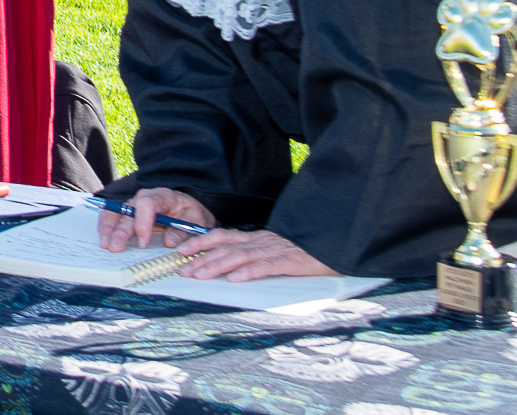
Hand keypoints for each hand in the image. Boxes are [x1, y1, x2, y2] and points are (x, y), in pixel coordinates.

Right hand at [97, 186, 216, 251]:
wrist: (186, 209)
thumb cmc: (190, 213)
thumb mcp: (196, 220)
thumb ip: (183, 231)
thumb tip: (169, 242)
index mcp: (162, 196)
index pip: (147, 204)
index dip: (142, 223)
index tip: (143, 243)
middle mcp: (143, 198)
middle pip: (128, 211)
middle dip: (120, 231)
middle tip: (116, 248)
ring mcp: (133, 204)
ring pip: (116, 212)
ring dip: (108, 228)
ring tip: (105, 244)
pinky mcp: (128, 213)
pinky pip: (112, 216)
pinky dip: (106, 227)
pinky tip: (103, 238)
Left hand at [174, 229, 332, 281]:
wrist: (336, 243)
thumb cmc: (305, 251)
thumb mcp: (275, 250)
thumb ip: (254, 256)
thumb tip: (229, 269)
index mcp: (256, 238)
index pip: (222, 236)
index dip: (200, 242)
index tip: (181, 251)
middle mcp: (262, 241)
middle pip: (226, 247)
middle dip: (202, 258)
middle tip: (182, 270)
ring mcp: (276, 250)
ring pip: (241, 256)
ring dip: (218, 265)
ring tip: (200, 275)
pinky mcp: (292, 261)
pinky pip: (268, 266)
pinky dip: (250, 272)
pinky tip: (236, 279)